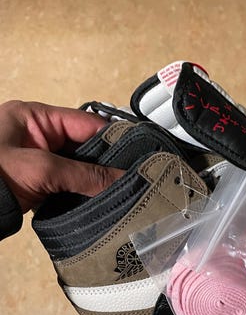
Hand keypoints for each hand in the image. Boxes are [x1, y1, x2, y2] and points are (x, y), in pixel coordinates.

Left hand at [0, 100, 123, 211]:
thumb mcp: (41, 168)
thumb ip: (85, 174)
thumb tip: (123, 180)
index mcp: (37, 117)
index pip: (86, 123)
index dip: (114, 138)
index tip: (139, 153)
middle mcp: (40, 134)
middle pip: (86, 145)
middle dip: (108, 161)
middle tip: (135, 175)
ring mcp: (40, 158)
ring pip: (80, 166)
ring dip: (98, 178)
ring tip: (125, 188)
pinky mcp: (40, 179)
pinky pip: (71, 181)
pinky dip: (86, 190)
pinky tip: (103, 197)